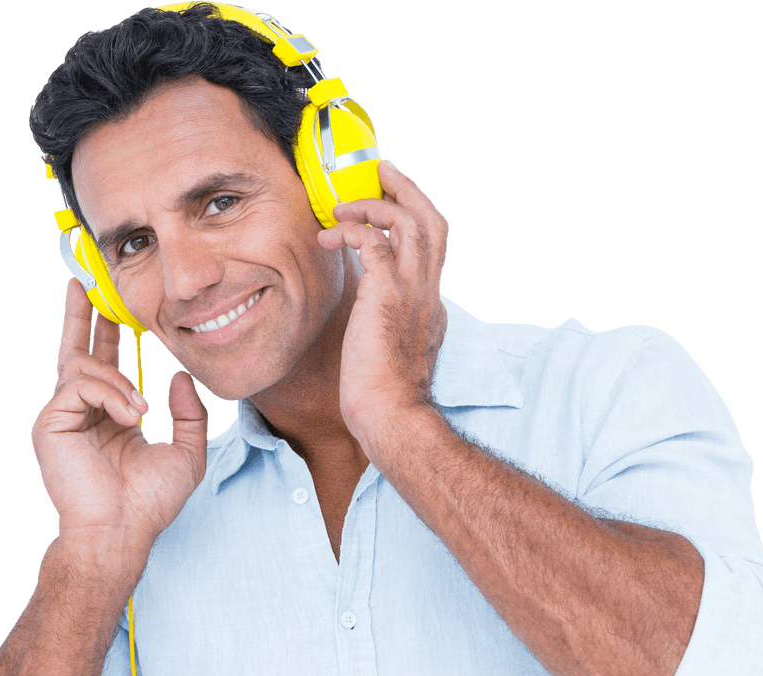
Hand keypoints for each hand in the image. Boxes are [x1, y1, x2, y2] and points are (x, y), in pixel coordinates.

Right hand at [31, 278, 207, 558]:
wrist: (122, 531)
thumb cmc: (149, 503)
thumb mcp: (186, 454)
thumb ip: (189, 415)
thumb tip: (180, 377)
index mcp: (106, 416)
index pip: (104, 365)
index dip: (105, 331)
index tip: (110, 304)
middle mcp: (80, 413)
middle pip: (77, 350)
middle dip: (84, 316)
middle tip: (87, 283)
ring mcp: (61, 416)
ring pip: (84, 366)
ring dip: (119, 382)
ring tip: (139, 413)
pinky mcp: (50, 422)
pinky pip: (79, 386)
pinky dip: (110, 396)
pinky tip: (130, 417)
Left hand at [317, 159, 448, 456]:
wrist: (390, 415)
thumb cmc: (383, 398)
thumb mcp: (389, 354)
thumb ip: (385, 328)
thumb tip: (369, 321)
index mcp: (430, 307)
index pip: (431, 251)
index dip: (411, 222)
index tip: (386, 210)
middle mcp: (427, 293)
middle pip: (433, 222)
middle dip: (408, 191)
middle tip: (381, 173)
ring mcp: (412, 291)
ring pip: (410, 220)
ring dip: (376, 203)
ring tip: (343, 205)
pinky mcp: (388, 293)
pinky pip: (374, 239)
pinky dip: (351, 229)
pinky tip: (328, 238)